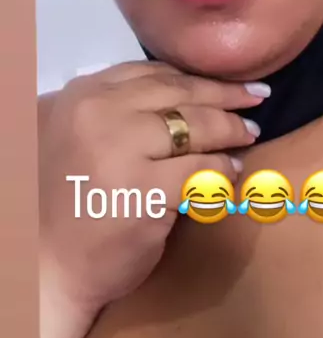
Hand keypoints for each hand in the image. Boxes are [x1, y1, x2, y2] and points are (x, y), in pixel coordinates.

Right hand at [39, 60, 267, 314]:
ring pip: (197, 127)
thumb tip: (186, 95)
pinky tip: (233, 171)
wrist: (50, 263)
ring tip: (250, 133)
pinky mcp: (145, 190)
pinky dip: (224, 168)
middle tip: (257, 97)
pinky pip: (201, 169)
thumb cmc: (70, 198)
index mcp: (84, 95)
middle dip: (226, 96)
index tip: (228, 81)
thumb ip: (119, 109)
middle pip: (181, 94)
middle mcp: (100, 114)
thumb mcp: (81, 134)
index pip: (154, 73)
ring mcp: (121, 150)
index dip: (197, 77)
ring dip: (231, 130)